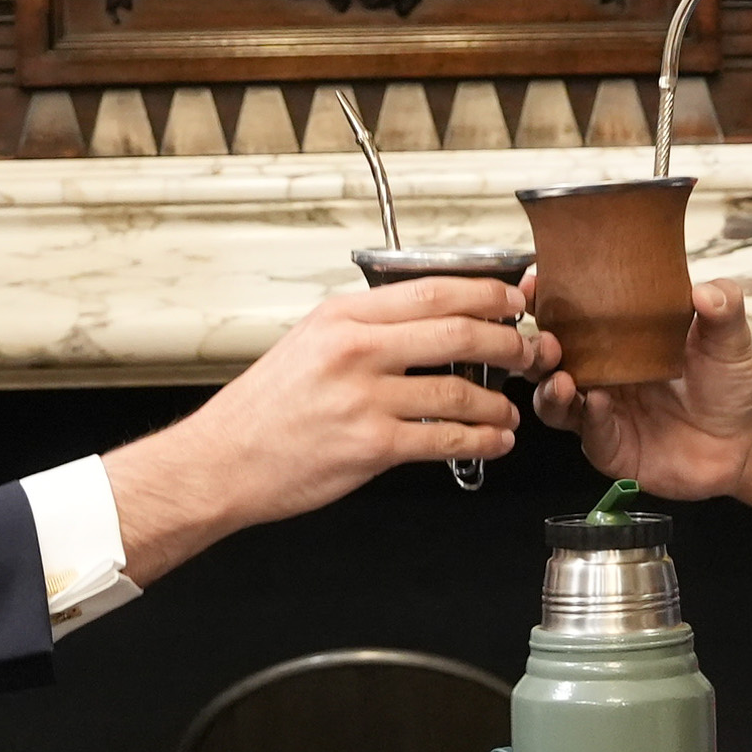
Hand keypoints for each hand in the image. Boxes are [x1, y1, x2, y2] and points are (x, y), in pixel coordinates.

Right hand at [103, 278, 537, 584]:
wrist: (222, 461)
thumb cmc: (263, 410)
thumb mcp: (307, 343)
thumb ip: (364, 329)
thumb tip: (426, 320)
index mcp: (342, 317)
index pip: (432, 289)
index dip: (486, 293)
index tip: (514, 299)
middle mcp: (355, 350)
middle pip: (457, 331)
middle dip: (508, 341)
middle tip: (529, 351)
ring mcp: (364, 398)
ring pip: (459, 390)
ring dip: (497, 400)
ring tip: (510, 408)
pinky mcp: (371, 445)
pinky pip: (445, 439)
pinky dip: (480, 440)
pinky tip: (493, 441)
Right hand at [531, 280, 751, 533]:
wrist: (744, 443)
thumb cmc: (727, 385)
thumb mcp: (728, 340)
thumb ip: (722, 309)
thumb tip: (707, 290)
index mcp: (615, 339)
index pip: (567, 315)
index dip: (544, 299)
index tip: (534, 281)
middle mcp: (599, 373)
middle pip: (547, 358)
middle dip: (535, 349)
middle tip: (546, 341)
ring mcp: (600, 411)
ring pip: (553, 399)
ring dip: (549, 388)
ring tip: (563, 379)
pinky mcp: (610, 447)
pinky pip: (588, 431)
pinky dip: (589, 418)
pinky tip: (598, 404)